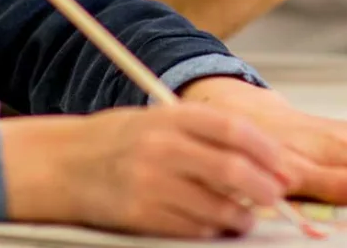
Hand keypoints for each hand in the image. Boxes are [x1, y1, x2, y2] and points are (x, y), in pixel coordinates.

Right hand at [0, 104, 290, 236]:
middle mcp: (161, 146)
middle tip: (275, 196)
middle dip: (264, 187)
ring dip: (240, 217)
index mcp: (169, 116)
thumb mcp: (159, 121)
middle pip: (231, 169)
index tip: (282, 166)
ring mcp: (150, 181)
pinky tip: (213, 225)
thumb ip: (204, 135)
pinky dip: (211, 230)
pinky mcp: (140, 214)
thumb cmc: (118, 142)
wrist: (63, 165)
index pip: (233, 128)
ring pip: (216, 205)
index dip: (267, 150)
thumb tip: (261, 160)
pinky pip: (192, 228)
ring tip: (243, 217)